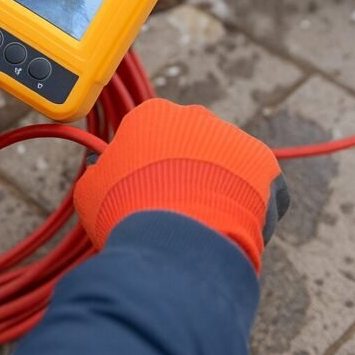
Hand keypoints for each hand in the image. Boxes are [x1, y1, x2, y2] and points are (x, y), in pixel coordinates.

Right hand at [74, 98, 288, 272]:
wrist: (175, 239)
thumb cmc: (125, 212)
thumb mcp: (90, 190)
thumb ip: (97, 173)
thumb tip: (98, 171)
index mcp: (151, 115)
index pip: (151, 136)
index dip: (147, 168)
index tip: (144, 192)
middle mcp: (194, 116)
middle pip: (192, 145)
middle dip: (186, 174)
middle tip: (175, 210)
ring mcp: (233, 137)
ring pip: (227, 166)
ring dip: (220, 190)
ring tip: (205, 227)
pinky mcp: (265, 163)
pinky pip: (260, 187)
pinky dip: (253, 208)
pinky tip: (233, 230)